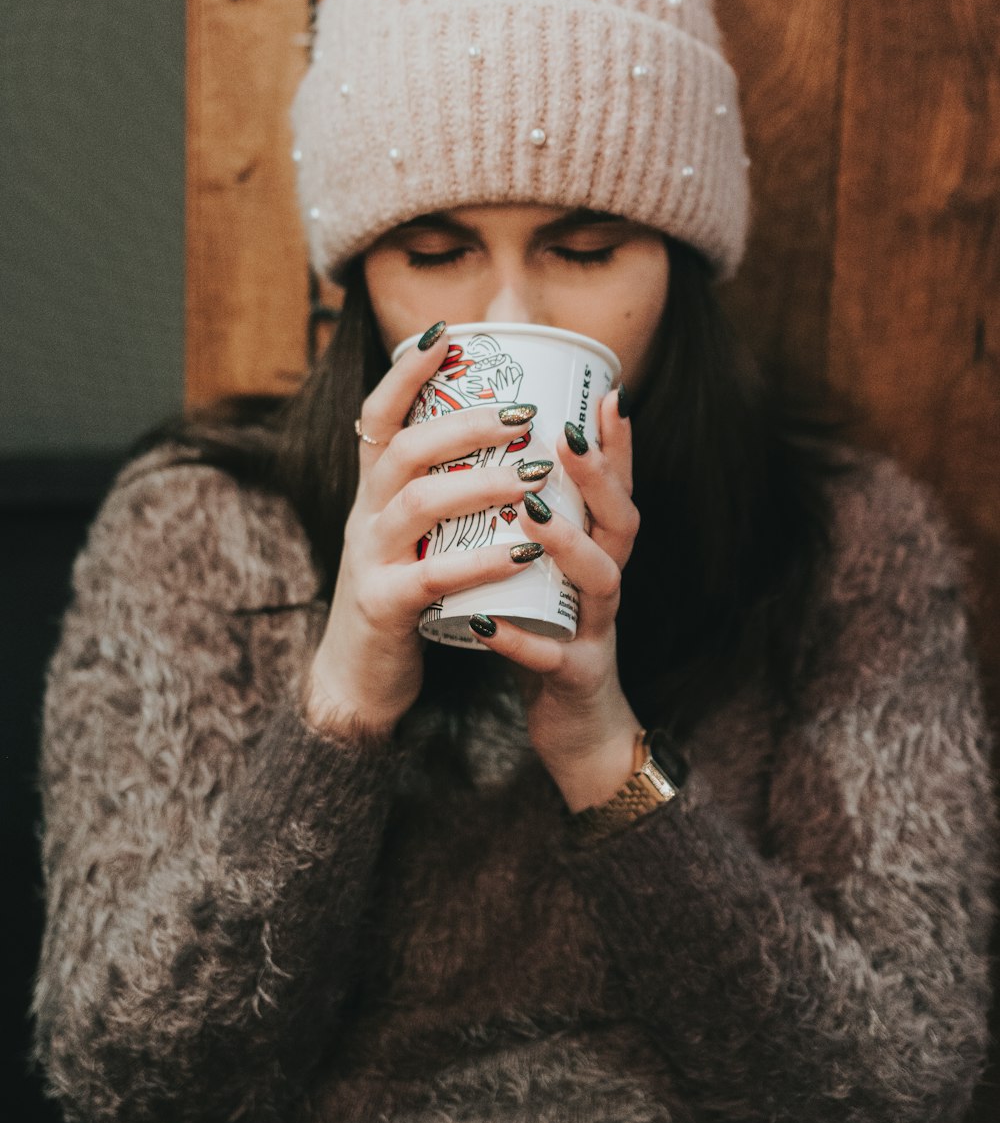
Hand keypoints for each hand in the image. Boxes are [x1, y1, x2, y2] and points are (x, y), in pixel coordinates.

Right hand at [305, 325, 549, 737]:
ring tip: (533, 479)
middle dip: (465, 424)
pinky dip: (478, 562)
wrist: (361, 675)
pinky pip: (431, 577)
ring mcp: (369, 560)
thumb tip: (500, 424)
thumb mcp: (414, 530)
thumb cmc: (404, 591)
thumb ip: (443, 483)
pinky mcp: (383, 607)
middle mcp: (365, 514)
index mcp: (375, 489)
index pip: (378, 414)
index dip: (406, 372)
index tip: (446, 334)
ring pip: (417, 504)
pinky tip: (520, 553)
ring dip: (479, 484)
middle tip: (526, 415)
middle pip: (404, 449)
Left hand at [468, 389, 641, 811]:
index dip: (619, 446)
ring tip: (533, 514)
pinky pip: (550, 658)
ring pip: (599, 582)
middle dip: (599, 477)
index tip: (608, 393)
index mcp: (601, 556)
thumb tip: (502, 455)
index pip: (618, 491)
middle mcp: (607, 585)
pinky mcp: (574, 678)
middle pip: (620, 523)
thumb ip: (540, 522)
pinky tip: (485, 625)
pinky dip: (519, 641)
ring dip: (568, 545)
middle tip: (568, 433)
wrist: (578, 728)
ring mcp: (596, 631)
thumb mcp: (553, 572)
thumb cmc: (555, 634)